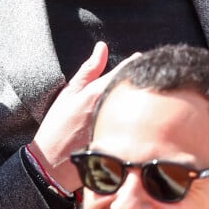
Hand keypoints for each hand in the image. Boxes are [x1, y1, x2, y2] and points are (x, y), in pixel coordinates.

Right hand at [29, 42, 140, 191]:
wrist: (54, 162)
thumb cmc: (59, 125)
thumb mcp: (70, 93)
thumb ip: (89, 70)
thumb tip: (103, 47)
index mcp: (98, 94)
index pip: (125, 73)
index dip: (137, 65)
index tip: (145, 59)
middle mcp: (111, 110)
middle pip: (136, 93)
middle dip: (144, 85)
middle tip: (154, 76)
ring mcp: (119, 130)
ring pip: (138, 112)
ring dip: (145, 105)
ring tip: (152, 98)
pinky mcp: (123, 146)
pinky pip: (137, 131)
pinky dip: (142, 125)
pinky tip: (147, 123)